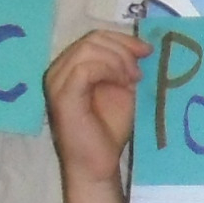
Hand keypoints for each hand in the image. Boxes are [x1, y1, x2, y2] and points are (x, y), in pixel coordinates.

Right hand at [45, 28, 144, 193]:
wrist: (98, 165)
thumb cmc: (108, 130)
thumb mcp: (121, 89)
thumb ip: (123, 66)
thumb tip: (139, 46)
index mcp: (69, 67)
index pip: (93, 37)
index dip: (122, 39)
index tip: (146, 50)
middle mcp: (58, 71)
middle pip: (91, 39)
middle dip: (122, 49)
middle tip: (139, 70)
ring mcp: (57, 83)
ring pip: (88, 49)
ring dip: (117, 59)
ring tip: (132, 79)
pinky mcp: (63, 96)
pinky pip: (85, 68)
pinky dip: (108, 70)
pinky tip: (122, 84)